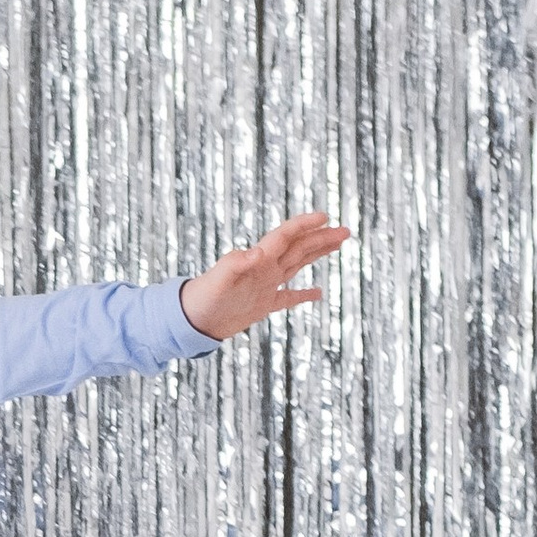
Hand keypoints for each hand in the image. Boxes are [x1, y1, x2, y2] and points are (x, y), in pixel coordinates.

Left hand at [180, 210, 349, 342]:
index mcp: (259, 258)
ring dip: (317, 254)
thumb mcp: (220, 279)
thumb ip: (237, 263)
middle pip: (299, 247)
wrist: (191, 320)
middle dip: (321, 238)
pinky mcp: (262, 304)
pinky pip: (288, 298)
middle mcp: (265, 268)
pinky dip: (304, 295)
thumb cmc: (202, 297)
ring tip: (338, 244)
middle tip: (345, 231)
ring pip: (298, 264)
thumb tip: (258, 253)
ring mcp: (265, 285)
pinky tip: (318, 293)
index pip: (286, 236)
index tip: (325, 217)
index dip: (305, 225)